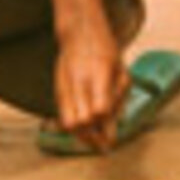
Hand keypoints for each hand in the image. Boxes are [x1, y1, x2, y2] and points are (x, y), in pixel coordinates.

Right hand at [53, 31, 127, 151]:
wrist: (78, 31)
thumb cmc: (106, 51)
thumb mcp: (121, 71)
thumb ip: (118, 99)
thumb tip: (112, 129)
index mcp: (99, 73)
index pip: (100, 109)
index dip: (106, 126)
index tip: (111, 138)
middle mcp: (80, 80)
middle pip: (82, 121)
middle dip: (93, 139)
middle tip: (103, 147)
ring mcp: (66, 84)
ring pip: (68, 123)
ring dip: (81, 137)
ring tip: (92, 142)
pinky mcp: (57, 88)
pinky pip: (62, 116)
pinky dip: (72, 128)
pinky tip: (83, 131)